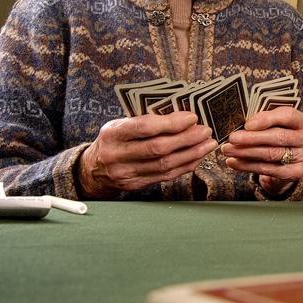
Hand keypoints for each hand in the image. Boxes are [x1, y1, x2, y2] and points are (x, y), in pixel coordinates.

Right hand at [79, 112, 216, 197]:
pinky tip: (198, 156)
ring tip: (208, 143)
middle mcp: (117, 155)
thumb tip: (184, 116)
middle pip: (158, 148)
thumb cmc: (115, 140)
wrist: (93, 169)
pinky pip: (166, 176)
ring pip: (165, 165)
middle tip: (206, 130)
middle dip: (187, 139)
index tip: (192, 117)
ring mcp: (126, 173)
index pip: (145, 127)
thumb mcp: (121, 125)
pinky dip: (186, 165)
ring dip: (192, 153)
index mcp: (112, 133)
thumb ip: (146, 121)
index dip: (171, 123)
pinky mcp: (136, 185)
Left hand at [221, 107, 302, 194]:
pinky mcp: (296, 173)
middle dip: (252, 138)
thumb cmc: (280, 136)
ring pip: (272, 154)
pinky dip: (248, 166)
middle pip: (279, 137)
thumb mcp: (278, 125)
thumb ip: (265, 120)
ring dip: (246, 152)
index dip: (267, 119)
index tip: (247, 124)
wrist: (291, 161)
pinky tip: (234, 162)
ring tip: (228, 150)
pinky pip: (268, 170)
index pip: (288, 116)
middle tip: (232, 138)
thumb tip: (242, 123)